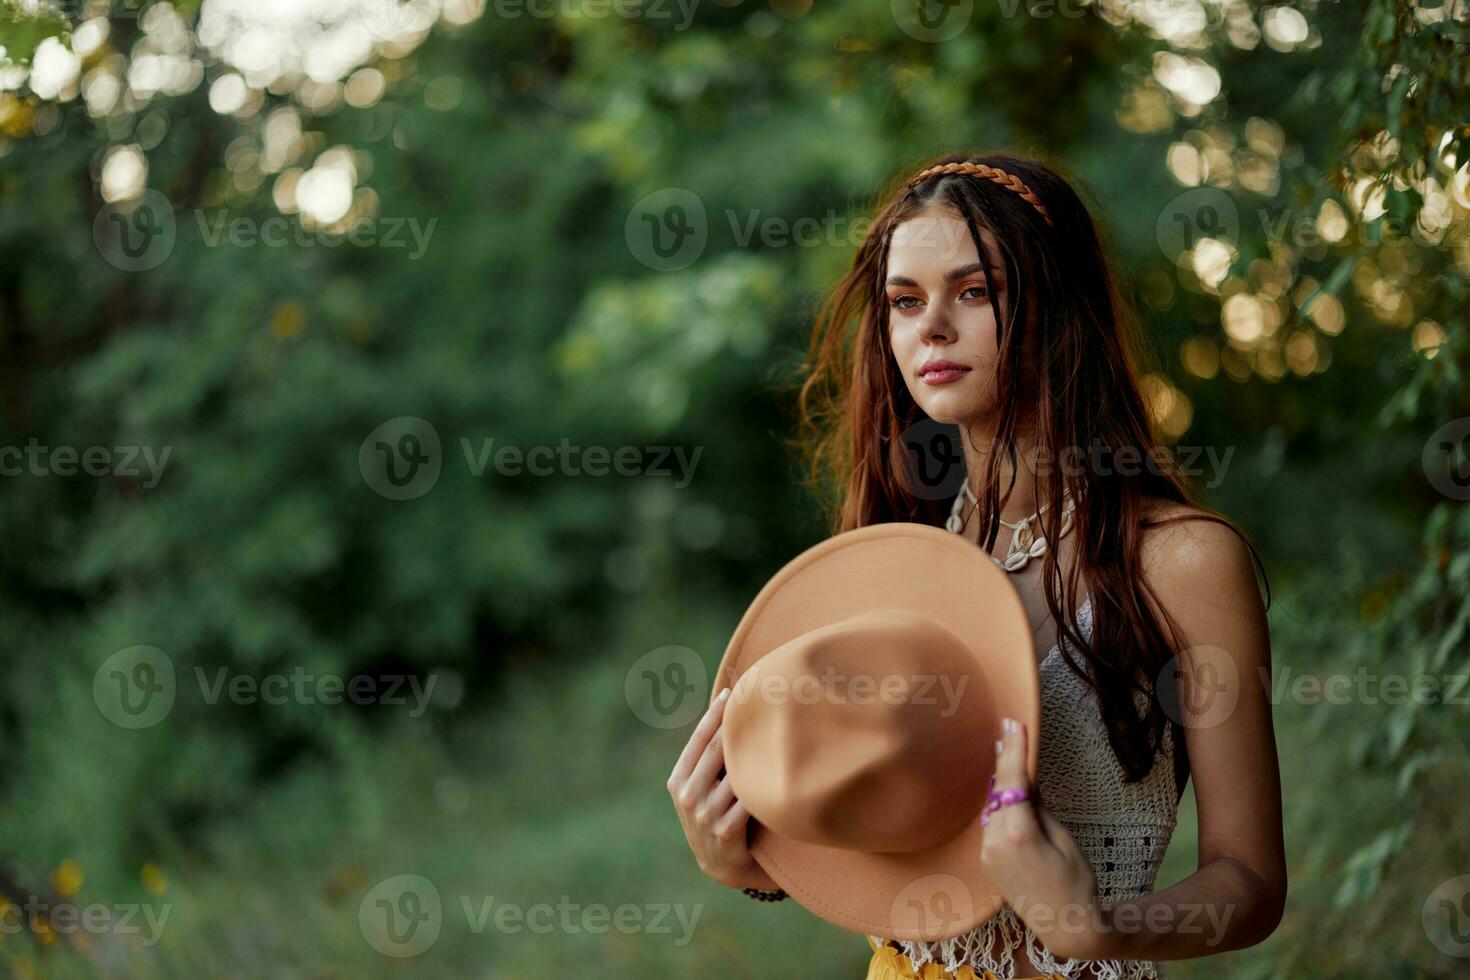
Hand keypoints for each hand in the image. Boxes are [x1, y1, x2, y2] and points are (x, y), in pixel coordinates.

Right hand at [667, 688, 779, 890]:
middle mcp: (688, 797)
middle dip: (738, 726)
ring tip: (777, 730)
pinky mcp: (726, 830)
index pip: (698, 739)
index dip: (715, 714)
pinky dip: (763, 784)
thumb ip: (706, 760)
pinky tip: (779, 769)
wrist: (724, 866)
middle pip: (716, 750)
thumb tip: (724, 709)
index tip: (733, 691)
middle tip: (760, 702)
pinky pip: (748, 798)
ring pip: (735, 773)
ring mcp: (705, 815)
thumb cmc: (716, 815)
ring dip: (756, 754)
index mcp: (677, 781)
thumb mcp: (700, 789)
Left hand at [980, 717, 1103, 960]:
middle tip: (1008, 729)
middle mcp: (994, 841)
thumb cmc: (1076, 882)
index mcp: (1018, 833)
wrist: (1067, 926)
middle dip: (1004, 761)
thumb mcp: (1064, 839)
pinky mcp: (986, 861)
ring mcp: (986, 853)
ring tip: (1007, 754)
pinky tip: (1006, 793)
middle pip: (998, 790)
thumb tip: (1026, 781)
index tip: (1013, 724)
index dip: (1013, 750)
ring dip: (1001, 784)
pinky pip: (991, 824)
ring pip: (993, 807)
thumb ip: (1039, 807)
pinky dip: (999, 807)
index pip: (1013, 781)